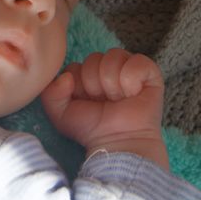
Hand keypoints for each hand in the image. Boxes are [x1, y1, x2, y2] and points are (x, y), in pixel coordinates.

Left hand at [39, 49, 168, 169]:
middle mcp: (107, 70)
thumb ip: (50, 93)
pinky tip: (132, 94)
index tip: (86, 101)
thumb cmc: (91, 130)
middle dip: (95, 83)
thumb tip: (66, 76)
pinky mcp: (150, 74)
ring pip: (114, 56)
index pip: (75, 64)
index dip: (78, 83)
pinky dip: (131, 78)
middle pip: (93, 57)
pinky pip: (137, 61)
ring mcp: (128, 70)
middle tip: (104, 102)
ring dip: (112, 83)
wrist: (118, 143)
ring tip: (118, 99)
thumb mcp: (60, 114)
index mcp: (86, 76)